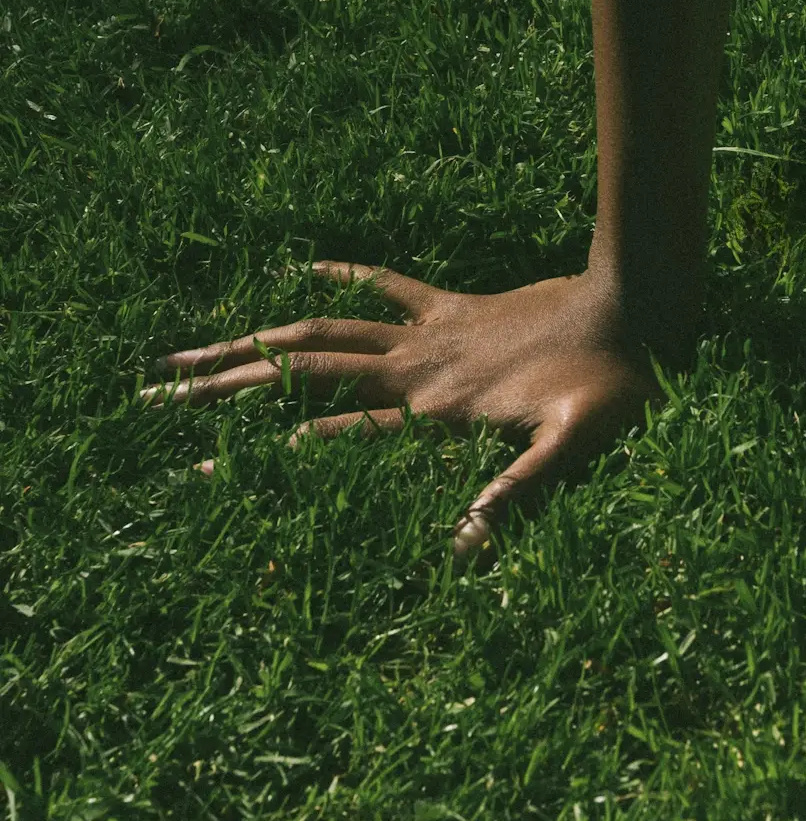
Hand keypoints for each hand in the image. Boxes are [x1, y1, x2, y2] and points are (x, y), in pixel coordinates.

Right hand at [143, 263, 659, 562]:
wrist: (635, 308)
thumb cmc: (611, 388)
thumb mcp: (574, 449)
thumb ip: (522, 492)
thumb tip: (467, 550)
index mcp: (429, 410)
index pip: (325, 436)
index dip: (258, 456)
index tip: (190, 473)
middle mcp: (414, 369)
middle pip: (299, 374)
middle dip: (225, 385)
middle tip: (156, 394)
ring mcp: (429, 333)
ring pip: (324, 333)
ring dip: (257, 338)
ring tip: (198, 345)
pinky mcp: (453, 306)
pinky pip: (387, 285)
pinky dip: (344, 277)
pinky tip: (304, 269)